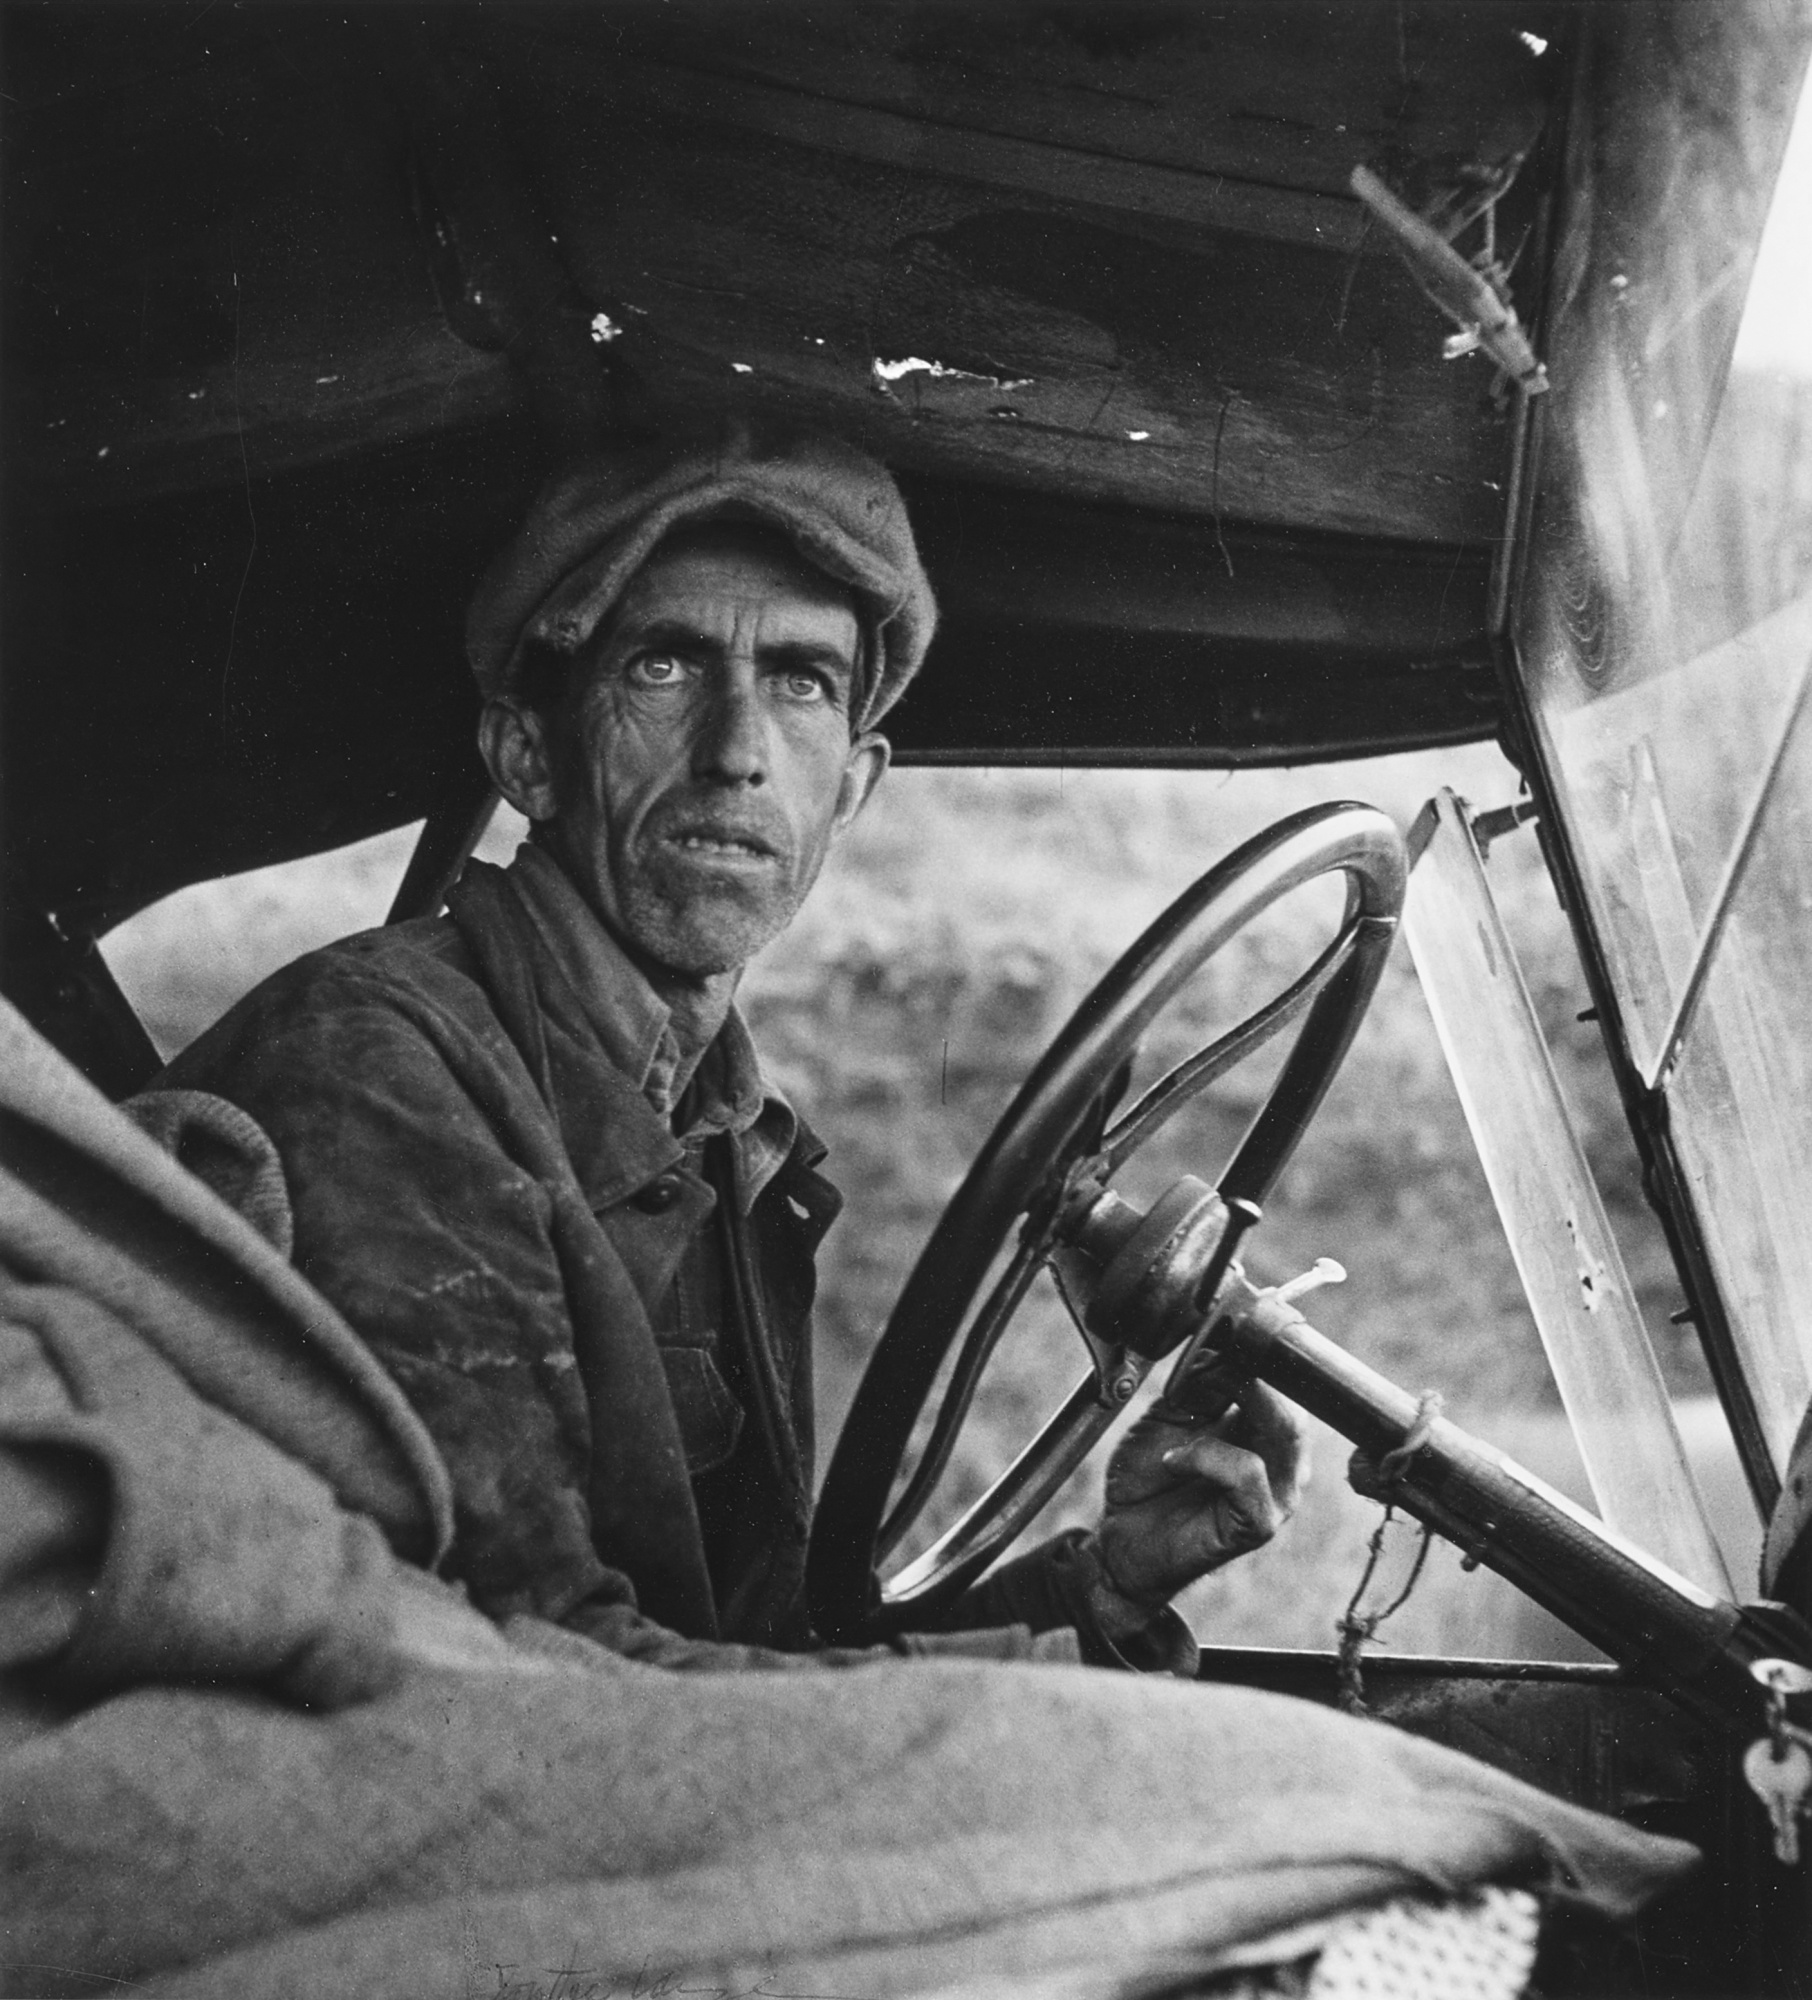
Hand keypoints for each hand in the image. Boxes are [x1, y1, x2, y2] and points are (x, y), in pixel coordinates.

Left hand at [1090, 1368, 1308, 1619]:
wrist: (1124, 1535)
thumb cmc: (1151, 1477)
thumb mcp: (1172, 1413)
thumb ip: (1202, 1382)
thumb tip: (1227, 1344)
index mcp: (1267, 1430)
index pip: (1288, 1383)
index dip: (1263, 1355)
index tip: (1229, 1329)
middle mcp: (1284, 1460)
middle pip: (1294, 1402)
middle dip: (1251, 1378)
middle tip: (1207, 1373)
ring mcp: (1279, 1493)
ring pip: (1285, 1431)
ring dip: (1228, 1415)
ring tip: (1182, 1429)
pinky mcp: (1262, 1522)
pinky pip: (1249, 1473)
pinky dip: (1207, 1457)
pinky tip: (1175, 1462)